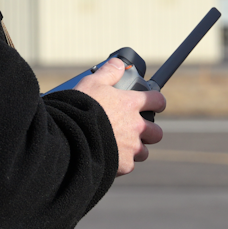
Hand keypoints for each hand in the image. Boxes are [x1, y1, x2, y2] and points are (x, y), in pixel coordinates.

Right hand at [73, 58, 165, 174]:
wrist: (70, 138)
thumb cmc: (79, 109)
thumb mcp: (91, 83)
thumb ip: (108, 72)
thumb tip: (119, 63)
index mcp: (130, 105)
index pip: (157, 101)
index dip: (157, 102)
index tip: (154, 103)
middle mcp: (136, 127)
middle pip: (156, 132)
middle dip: (149, 131)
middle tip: (136, 129)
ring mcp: (131, 147)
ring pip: (143, 151)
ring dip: (135, 149)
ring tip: (121, 146)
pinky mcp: (123, 165)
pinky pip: (128, 165)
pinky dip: (121, 163)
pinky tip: (110, 158)